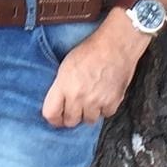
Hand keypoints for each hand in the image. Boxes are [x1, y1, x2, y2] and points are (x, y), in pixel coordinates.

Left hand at [41, 11, 151, 127]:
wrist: (115, 45)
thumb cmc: (90, 50)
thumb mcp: (65, 66)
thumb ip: (60, 87)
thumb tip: (58, 103)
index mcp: (63, 86)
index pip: (51, 114)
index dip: (53, 117)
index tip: (57, 116)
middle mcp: (78, 97)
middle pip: (70, 121)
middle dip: (71, 116)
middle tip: (74, 108)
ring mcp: (96, 101)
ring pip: (88, 120)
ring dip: (88, 113)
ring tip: (90, 100)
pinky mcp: (112, 102)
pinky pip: (105, 115)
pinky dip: (104, 108)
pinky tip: (103, 97)